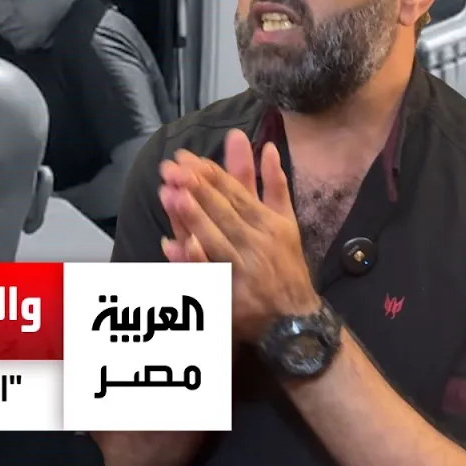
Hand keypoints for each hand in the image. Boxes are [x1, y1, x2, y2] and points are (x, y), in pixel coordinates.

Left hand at [157, 129, 319, 341]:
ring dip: (192, 218)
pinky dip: (191, 261)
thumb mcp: (286, 222)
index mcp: (268, 224)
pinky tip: (171, 246)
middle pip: (223, 212)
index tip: (188, 158)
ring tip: (170, 194)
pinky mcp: (229, 295)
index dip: (212, 175)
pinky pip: (208, 275)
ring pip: (215, 240)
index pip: (237, 194)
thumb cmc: (286, 265)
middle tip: (172, 168)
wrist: (295, 320)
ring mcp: (242, 270)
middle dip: (197, 189)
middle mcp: (256, 244)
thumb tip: (268, 146)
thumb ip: (275, 185)